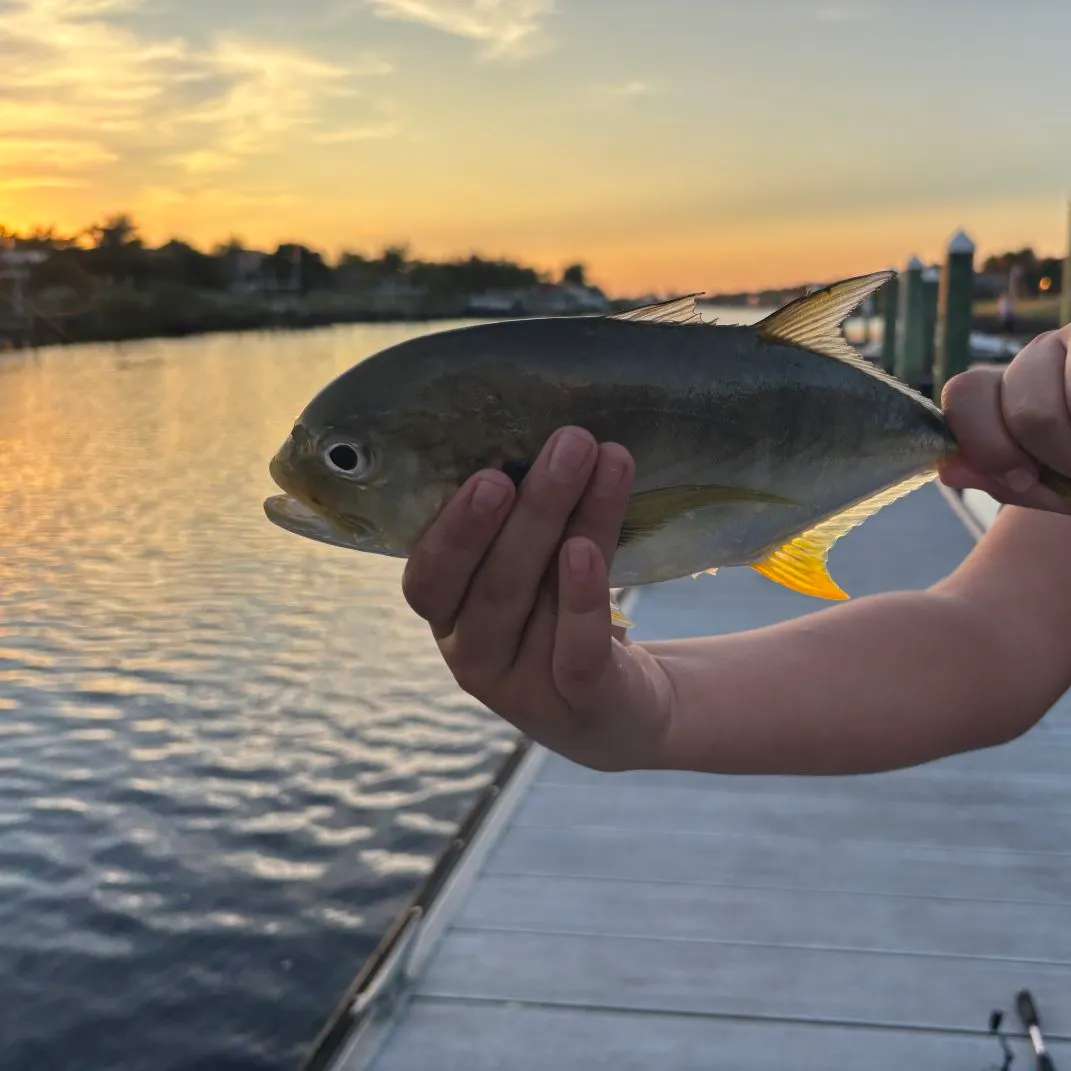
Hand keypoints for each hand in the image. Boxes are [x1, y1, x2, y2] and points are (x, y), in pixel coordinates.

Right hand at [401, 427, 672, 771]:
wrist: (619, 710)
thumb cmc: (562, 622)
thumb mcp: (533, 576)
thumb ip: (528, 525)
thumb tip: (549, 437)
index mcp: (448, 616)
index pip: (428, 578)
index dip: (452, 529)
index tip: (488, 473)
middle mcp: (472, 655)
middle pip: (489, 582)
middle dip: (530, 506)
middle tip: (568, 444)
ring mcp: (522, 688)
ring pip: (532, 603)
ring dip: (567, 525)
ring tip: (599, 464)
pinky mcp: (579, 702)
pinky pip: (575, 651)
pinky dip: (580, 598)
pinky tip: (587, 550)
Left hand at [939, 323, 1070, 513]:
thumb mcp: (1048, 483)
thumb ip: (1000, 477)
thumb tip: (947, 469)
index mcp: (1007, 384)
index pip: (964, 393)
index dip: (987, 445)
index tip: (1021, 479)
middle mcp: (1042, 352)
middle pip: (1026, 411)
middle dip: (1055, 459)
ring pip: (1056, 409)